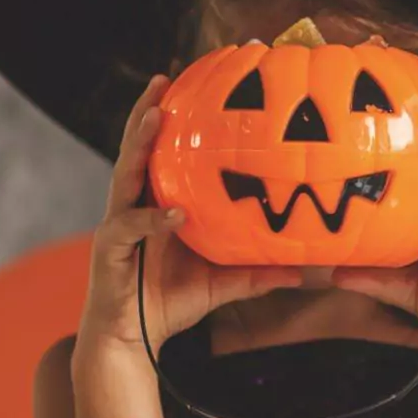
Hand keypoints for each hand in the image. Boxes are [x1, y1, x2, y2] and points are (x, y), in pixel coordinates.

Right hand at [78, 75, 301, 351]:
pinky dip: (153, 219)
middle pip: (138, 147)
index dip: (176, 118)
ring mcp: (119, 222)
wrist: (132, 340)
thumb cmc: (170, 302)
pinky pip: (131, 226)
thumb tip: (307, 269)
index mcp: (158, 200)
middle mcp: (135, 203)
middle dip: (150, 109)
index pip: (166, 151)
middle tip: (165, 77)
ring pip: (125, 173)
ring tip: (156, 115)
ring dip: (140, 143)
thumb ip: (259, 271)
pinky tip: (175, 213)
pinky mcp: (110, 248)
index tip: (196, 80)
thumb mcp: (224, 282)